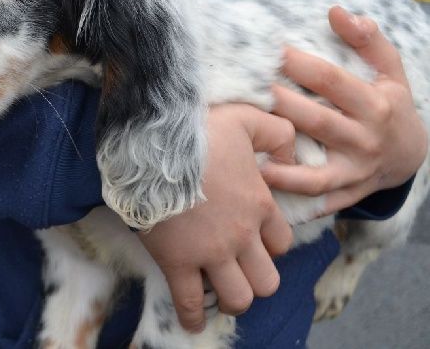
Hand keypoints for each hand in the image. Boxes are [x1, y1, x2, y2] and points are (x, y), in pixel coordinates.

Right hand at [138, 104, 294, 332]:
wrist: (153, 141)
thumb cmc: (199, 128)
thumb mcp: (248, 117)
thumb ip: (277, 133)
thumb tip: (287, 157)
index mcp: (260, 205)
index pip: (282, 243)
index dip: (270, 246)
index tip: (254, 241)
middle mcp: (242, 236)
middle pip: (267, 280)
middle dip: (256, 279)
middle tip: (239, 270)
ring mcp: (211, 252)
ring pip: (238, 298)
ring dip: (231, 299)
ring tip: (218, 293)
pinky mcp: (177, 261)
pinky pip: (189, 303)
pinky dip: (192, 317)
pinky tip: (192, 322)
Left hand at [262, 6, 427, 214]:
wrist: (412, 156)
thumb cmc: (391, 104)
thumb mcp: (391, 71)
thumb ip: (368, 40)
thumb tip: (336, 11)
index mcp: (375, 104)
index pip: (332, 81)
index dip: (299, 64)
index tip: (269, 51)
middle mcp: (365, 139)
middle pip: (317, 121)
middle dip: (281, 105)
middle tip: (246, 90)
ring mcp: (355, 171)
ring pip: (315, 170)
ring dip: (282, 162)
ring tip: (248, 148)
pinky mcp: (346, 193)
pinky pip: (318, 200)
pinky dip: (293, 197)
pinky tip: (262, 187)